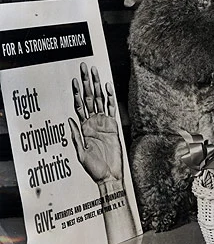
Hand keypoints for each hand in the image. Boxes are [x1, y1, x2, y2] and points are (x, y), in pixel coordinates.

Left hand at [68, 63, 122, 183]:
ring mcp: (103, 123)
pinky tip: (107, 87)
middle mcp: (93, 122)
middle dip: (87, 82)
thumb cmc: (93, 168)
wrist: (109, 175)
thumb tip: (70, 119)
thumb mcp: (81, 153)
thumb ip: (76, 136)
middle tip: (85, 68)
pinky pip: (112, 109)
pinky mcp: (114, 126)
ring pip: (100, 100)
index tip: (75, 80)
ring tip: (95, 72)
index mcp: (83, 127)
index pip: (79, 106)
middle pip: (89, 98)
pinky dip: (110, 98)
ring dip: (97, 86)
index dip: (77, 92)